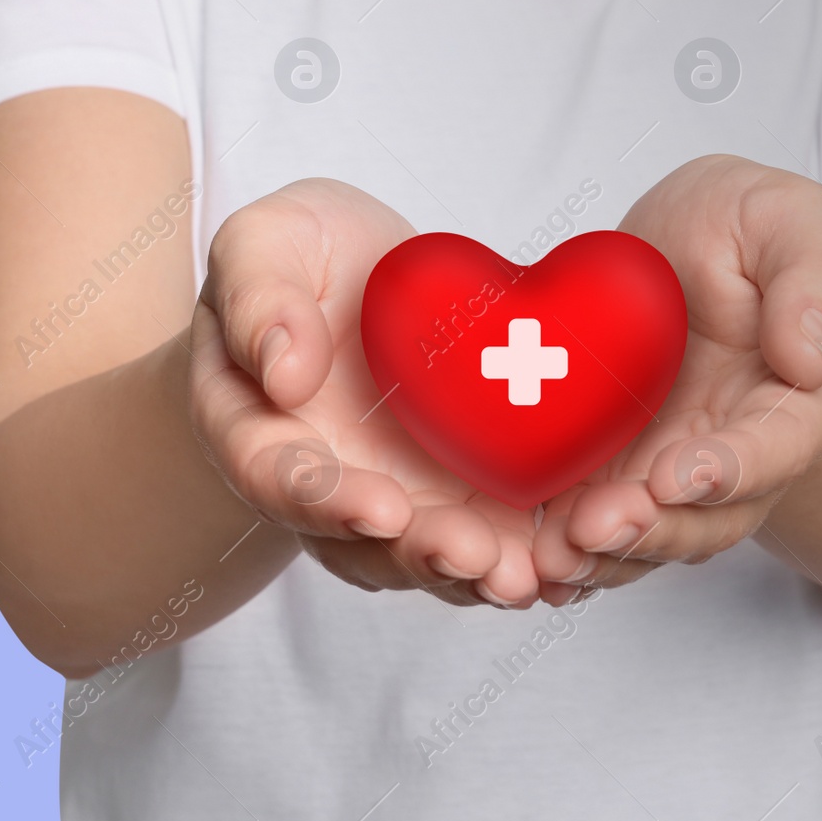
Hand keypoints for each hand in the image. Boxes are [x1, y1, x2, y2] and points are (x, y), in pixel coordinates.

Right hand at [187, 179, 540, 607]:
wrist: (361, 274)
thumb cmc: (296, 255)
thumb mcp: (263, 245)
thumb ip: (258, 300)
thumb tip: (282, 373)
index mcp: (257, 428)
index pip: (277, 477)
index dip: (326, 501)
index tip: (382, 508)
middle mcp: (324, 481)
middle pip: (361, 540)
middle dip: (421, 552)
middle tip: (471, 556)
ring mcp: (394, 494)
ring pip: (428, 552)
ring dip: (474, 570)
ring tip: (520, 575)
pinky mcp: (457, 489)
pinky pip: (487, 531)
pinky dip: (523, 550)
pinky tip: (564, 557)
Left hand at [532, 155, 821, 602]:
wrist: (683, 245)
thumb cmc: (746, 227)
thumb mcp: (790, 221)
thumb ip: (815, 280)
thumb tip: (811, 358)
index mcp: (796, 400)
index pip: (777, 447)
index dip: (732, 469)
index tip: (680, 476)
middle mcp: (739, 453)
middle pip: (709, 517)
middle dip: (653, 530)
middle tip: (594, 527)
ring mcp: (674, 470)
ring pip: (649, 535)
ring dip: (604, 553)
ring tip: (552, 555)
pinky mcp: (617, 471)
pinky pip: (596, 523)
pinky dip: (566, 546)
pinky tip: (525, 559)